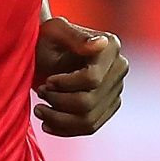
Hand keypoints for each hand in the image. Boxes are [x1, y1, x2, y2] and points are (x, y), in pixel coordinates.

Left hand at [31, 16, 127, 136]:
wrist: (45, 51)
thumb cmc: (47, 38)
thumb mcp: (54, 31)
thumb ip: (75, 37)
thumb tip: (101, 43)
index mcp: (110, 46)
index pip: (92, 79)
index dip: (65, 85)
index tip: (47, 81)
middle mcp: (119, 67)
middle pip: (89, 102)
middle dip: (59, 102)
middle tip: (40, 93)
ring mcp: (116, 89)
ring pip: (89, 120)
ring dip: (59, 119)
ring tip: (40, 110)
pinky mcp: (109, 106)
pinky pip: (90, 127)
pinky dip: (65, 129)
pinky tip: (47, 124)